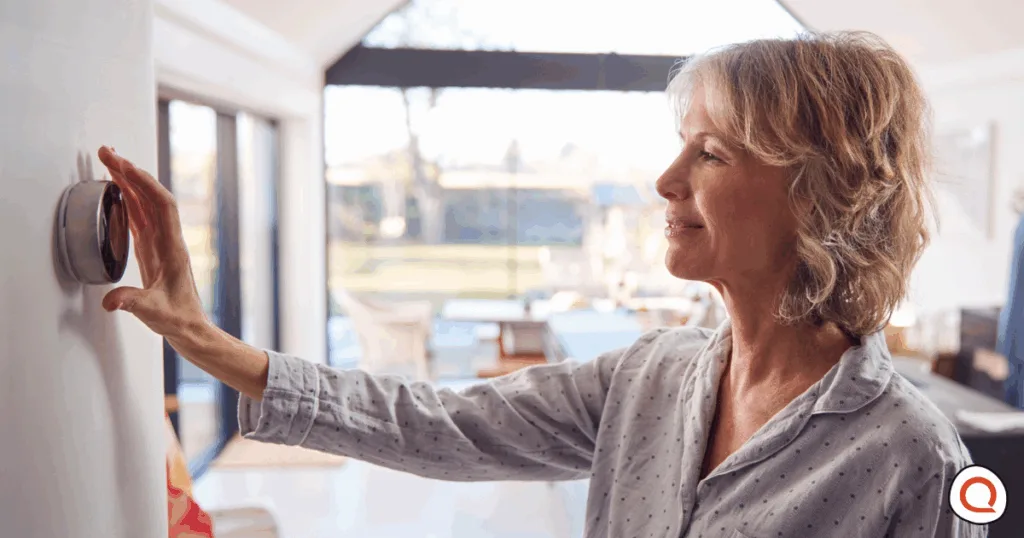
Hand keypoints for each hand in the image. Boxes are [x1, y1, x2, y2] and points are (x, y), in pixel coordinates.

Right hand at [96, 146, 209, 338]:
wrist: (189, 327)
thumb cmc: (178, 318)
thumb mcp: (154, 312)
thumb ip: (132, 303)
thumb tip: (111, 301)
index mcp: (172, 247)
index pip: (162, 205)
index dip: (144, 183)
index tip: (124, 166)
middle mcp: (168, 239)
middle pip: (151, 196)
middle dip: (131, 172)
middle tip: (107, 152)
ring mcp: (160, 243)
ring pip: (145, 204)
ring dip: (128, 181)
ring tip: (109, 161)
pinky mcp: (152, 249)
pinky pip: (140, 216)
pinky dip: (128, 199)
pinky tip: (118, 190)